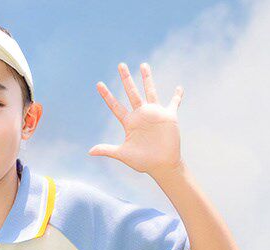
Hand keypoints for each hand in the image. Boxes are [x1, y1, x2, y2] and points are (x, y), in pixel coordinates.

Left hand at [89, 63, 183, 177]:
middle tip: (120, 65)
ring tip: (143, 65)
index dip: (107, 96)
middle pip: (131, 93)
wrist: (161, 165)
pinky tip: (179, 87)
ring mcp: (154, 114)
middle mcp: (141, 115)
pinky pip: (174, 103)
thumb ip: (107, 150)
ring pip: (150, 91)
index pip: (115, 106)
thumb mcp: (123, 154)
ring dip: (147, 79)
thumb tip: (89, 152)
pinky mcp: (169, 116)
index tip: (98, 84)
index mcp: (129, 123)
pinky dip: (177, 95)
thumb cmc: (142, 161)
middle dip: (126, 79)